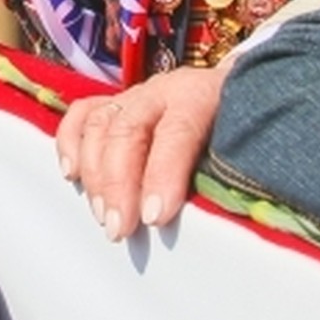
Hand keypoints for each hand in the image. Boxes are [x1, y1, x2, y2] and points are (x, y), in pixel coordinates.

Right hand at [55, 58, 230, 241]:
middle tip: (120, 228)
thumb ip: (231, 174)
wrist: (238, 94)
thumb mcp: (249, 147)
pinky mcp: (116, 104)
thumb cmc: (243, 130)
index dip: (163, 173)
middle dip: (120, 184)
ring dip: (95, 174)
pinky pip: (82, 115)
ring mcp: (136, 95)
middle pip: (129, 129)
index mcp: (203, 96)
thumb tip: (222, 222)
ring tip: (103, 216)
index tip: (155, 218)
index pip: (178, 130)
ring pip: (100, 124)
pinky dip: (70, 143)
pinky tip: (72, 175)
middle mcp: (164, 91)